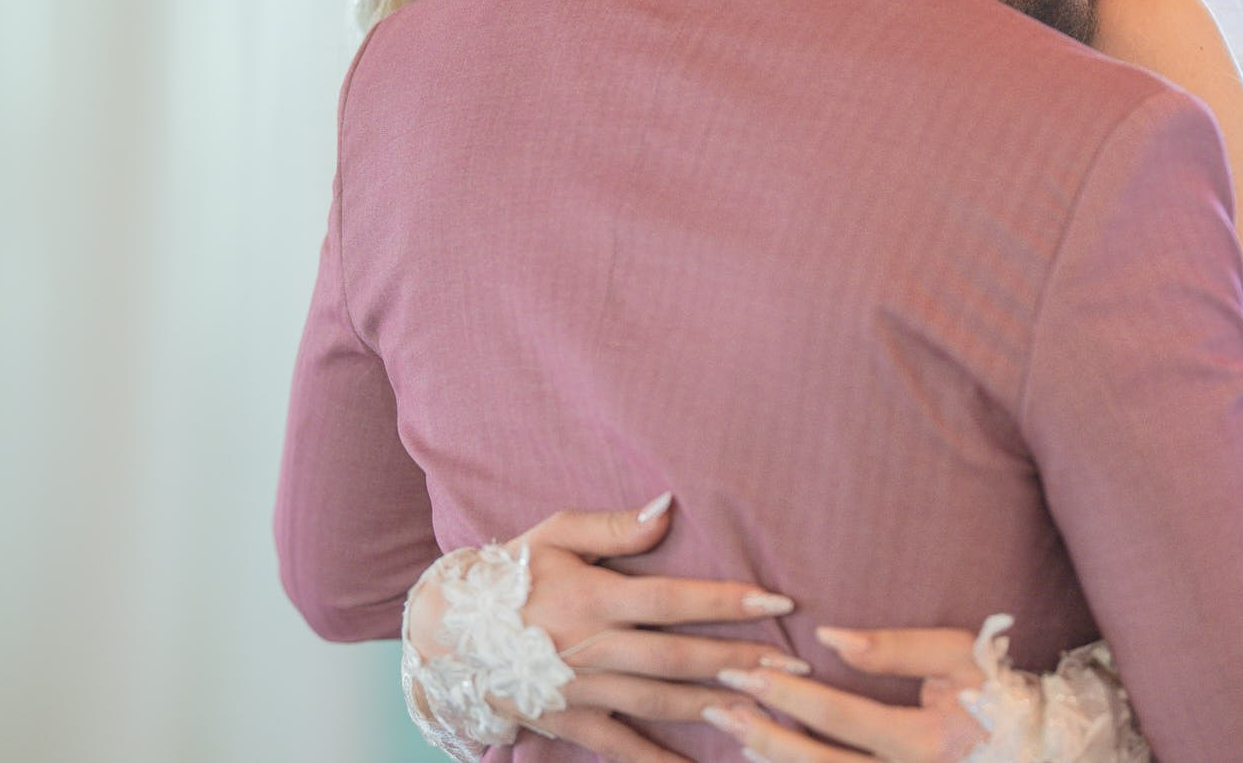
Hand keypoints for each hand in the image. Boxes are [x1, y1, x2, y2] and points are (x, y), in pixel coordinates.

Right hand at [407, 499, 805, 762]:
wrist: (446, 632)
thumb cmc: (509, 574)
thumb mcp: (555, 534)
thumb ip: (615, 526)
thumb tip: (668, 505)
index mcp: (593, 595)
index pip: (672, 598)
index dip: (726, 600)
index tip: (777, 600)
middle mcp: (592, 646)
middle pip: (678, 656)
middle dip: (740, 660)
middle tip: (796, 667)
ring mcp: (582, 689)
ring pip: (660, 701)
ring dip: (716, 705)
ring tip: (768, 708)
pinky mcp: (570, 721)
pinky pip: (622, 747)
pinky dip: (660, 761)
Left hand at [700, 627, 987, 761]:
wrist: (1036, 749)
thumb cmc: (996, 691)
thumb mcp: (958, 655)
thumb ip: (895, 648)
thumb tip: (828, 639)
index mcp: (929, 743)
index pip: (841, 717)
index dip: (788, 694)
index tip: (745, 672)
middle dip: (765, 737)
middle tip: (719, 711)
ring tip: (735, 739)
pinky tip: (769, 762)